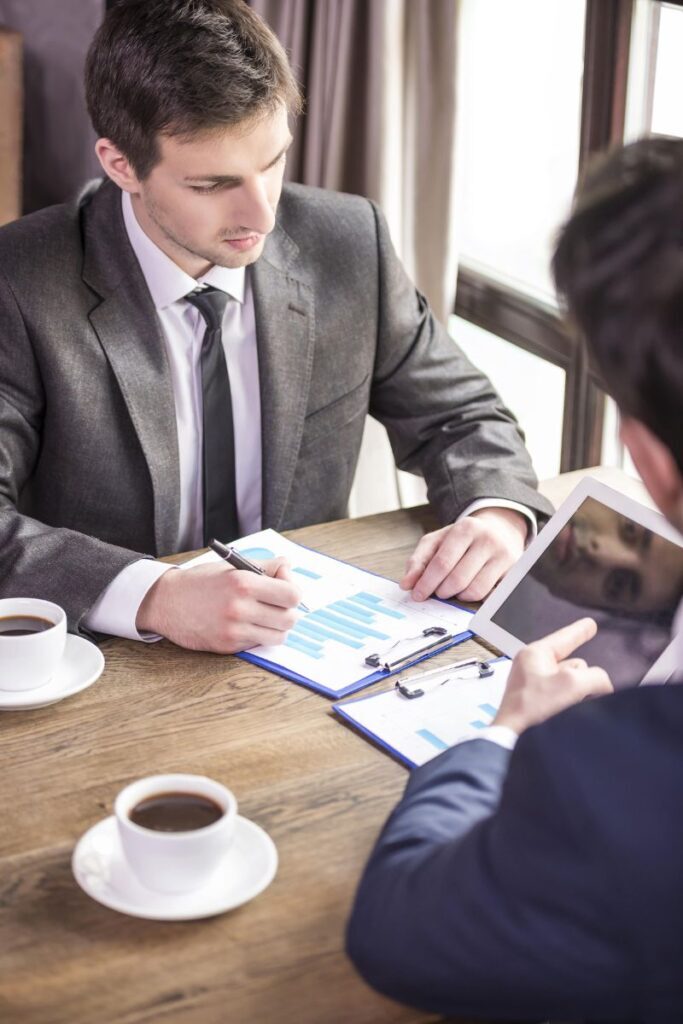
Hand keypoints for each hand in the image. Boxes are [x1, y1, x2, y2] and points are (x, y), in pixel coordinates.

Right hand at [136, 558, 301, 652]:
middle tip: (277, 605)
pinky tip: (247, 624)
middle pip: (290, 619)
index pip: (292, 595)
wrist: (166, 601)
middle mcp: (240, 608)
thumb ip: (265, 566)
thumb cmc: (201, 582)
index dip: (293, 591)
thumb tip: (288, 567)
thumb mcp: (233, 565)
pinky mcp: (227, 646)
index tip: (285, 588)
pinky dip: (258, 636)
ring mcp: (234, 630)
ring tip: (265, 616)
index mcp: (244, 583)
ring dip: (276, 628)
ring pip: (278, 637)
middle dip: (288, 611)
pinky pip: (258, 644)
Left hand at [400, 507, 527, 601]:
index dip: (427, 583)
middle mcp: (488, 540)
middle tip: (438, 591)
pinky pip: (490, 596)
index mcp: (466, 528)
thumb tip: (407, 584)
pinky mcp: (514, 572)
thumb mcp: (437, 541)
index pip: (442, 562)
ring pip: (475, 591)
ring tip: (454, 588)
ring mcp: (504, 556)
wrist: (500, 529)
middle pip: (457, 579)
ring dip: (459, 596)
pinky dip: (476, 598)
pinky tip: (470, 589)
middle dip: (442, 591)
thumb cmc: (463, 539)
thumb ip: (419, 560)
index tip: (417, 595)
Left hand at [493, 618, 613, 733]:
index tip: (590, 624)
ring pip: (571, 684)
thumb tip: (602, 685)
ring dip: (578, 695)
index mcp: (535, 655)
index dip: (580, 631)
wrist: (514, 740)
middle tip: (579, 695)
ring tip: (567, 709)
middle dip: (583, 679)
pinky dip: (571, 706)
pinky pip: (564, 699)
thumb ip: (596, 677)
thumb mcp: (572, 684)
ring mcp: (534, 687)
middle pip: (573, 665)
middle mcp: (533, 668)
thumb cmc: (532, 710)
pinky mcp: (538, 706)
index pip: (564, 637)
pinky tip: (568, 715)